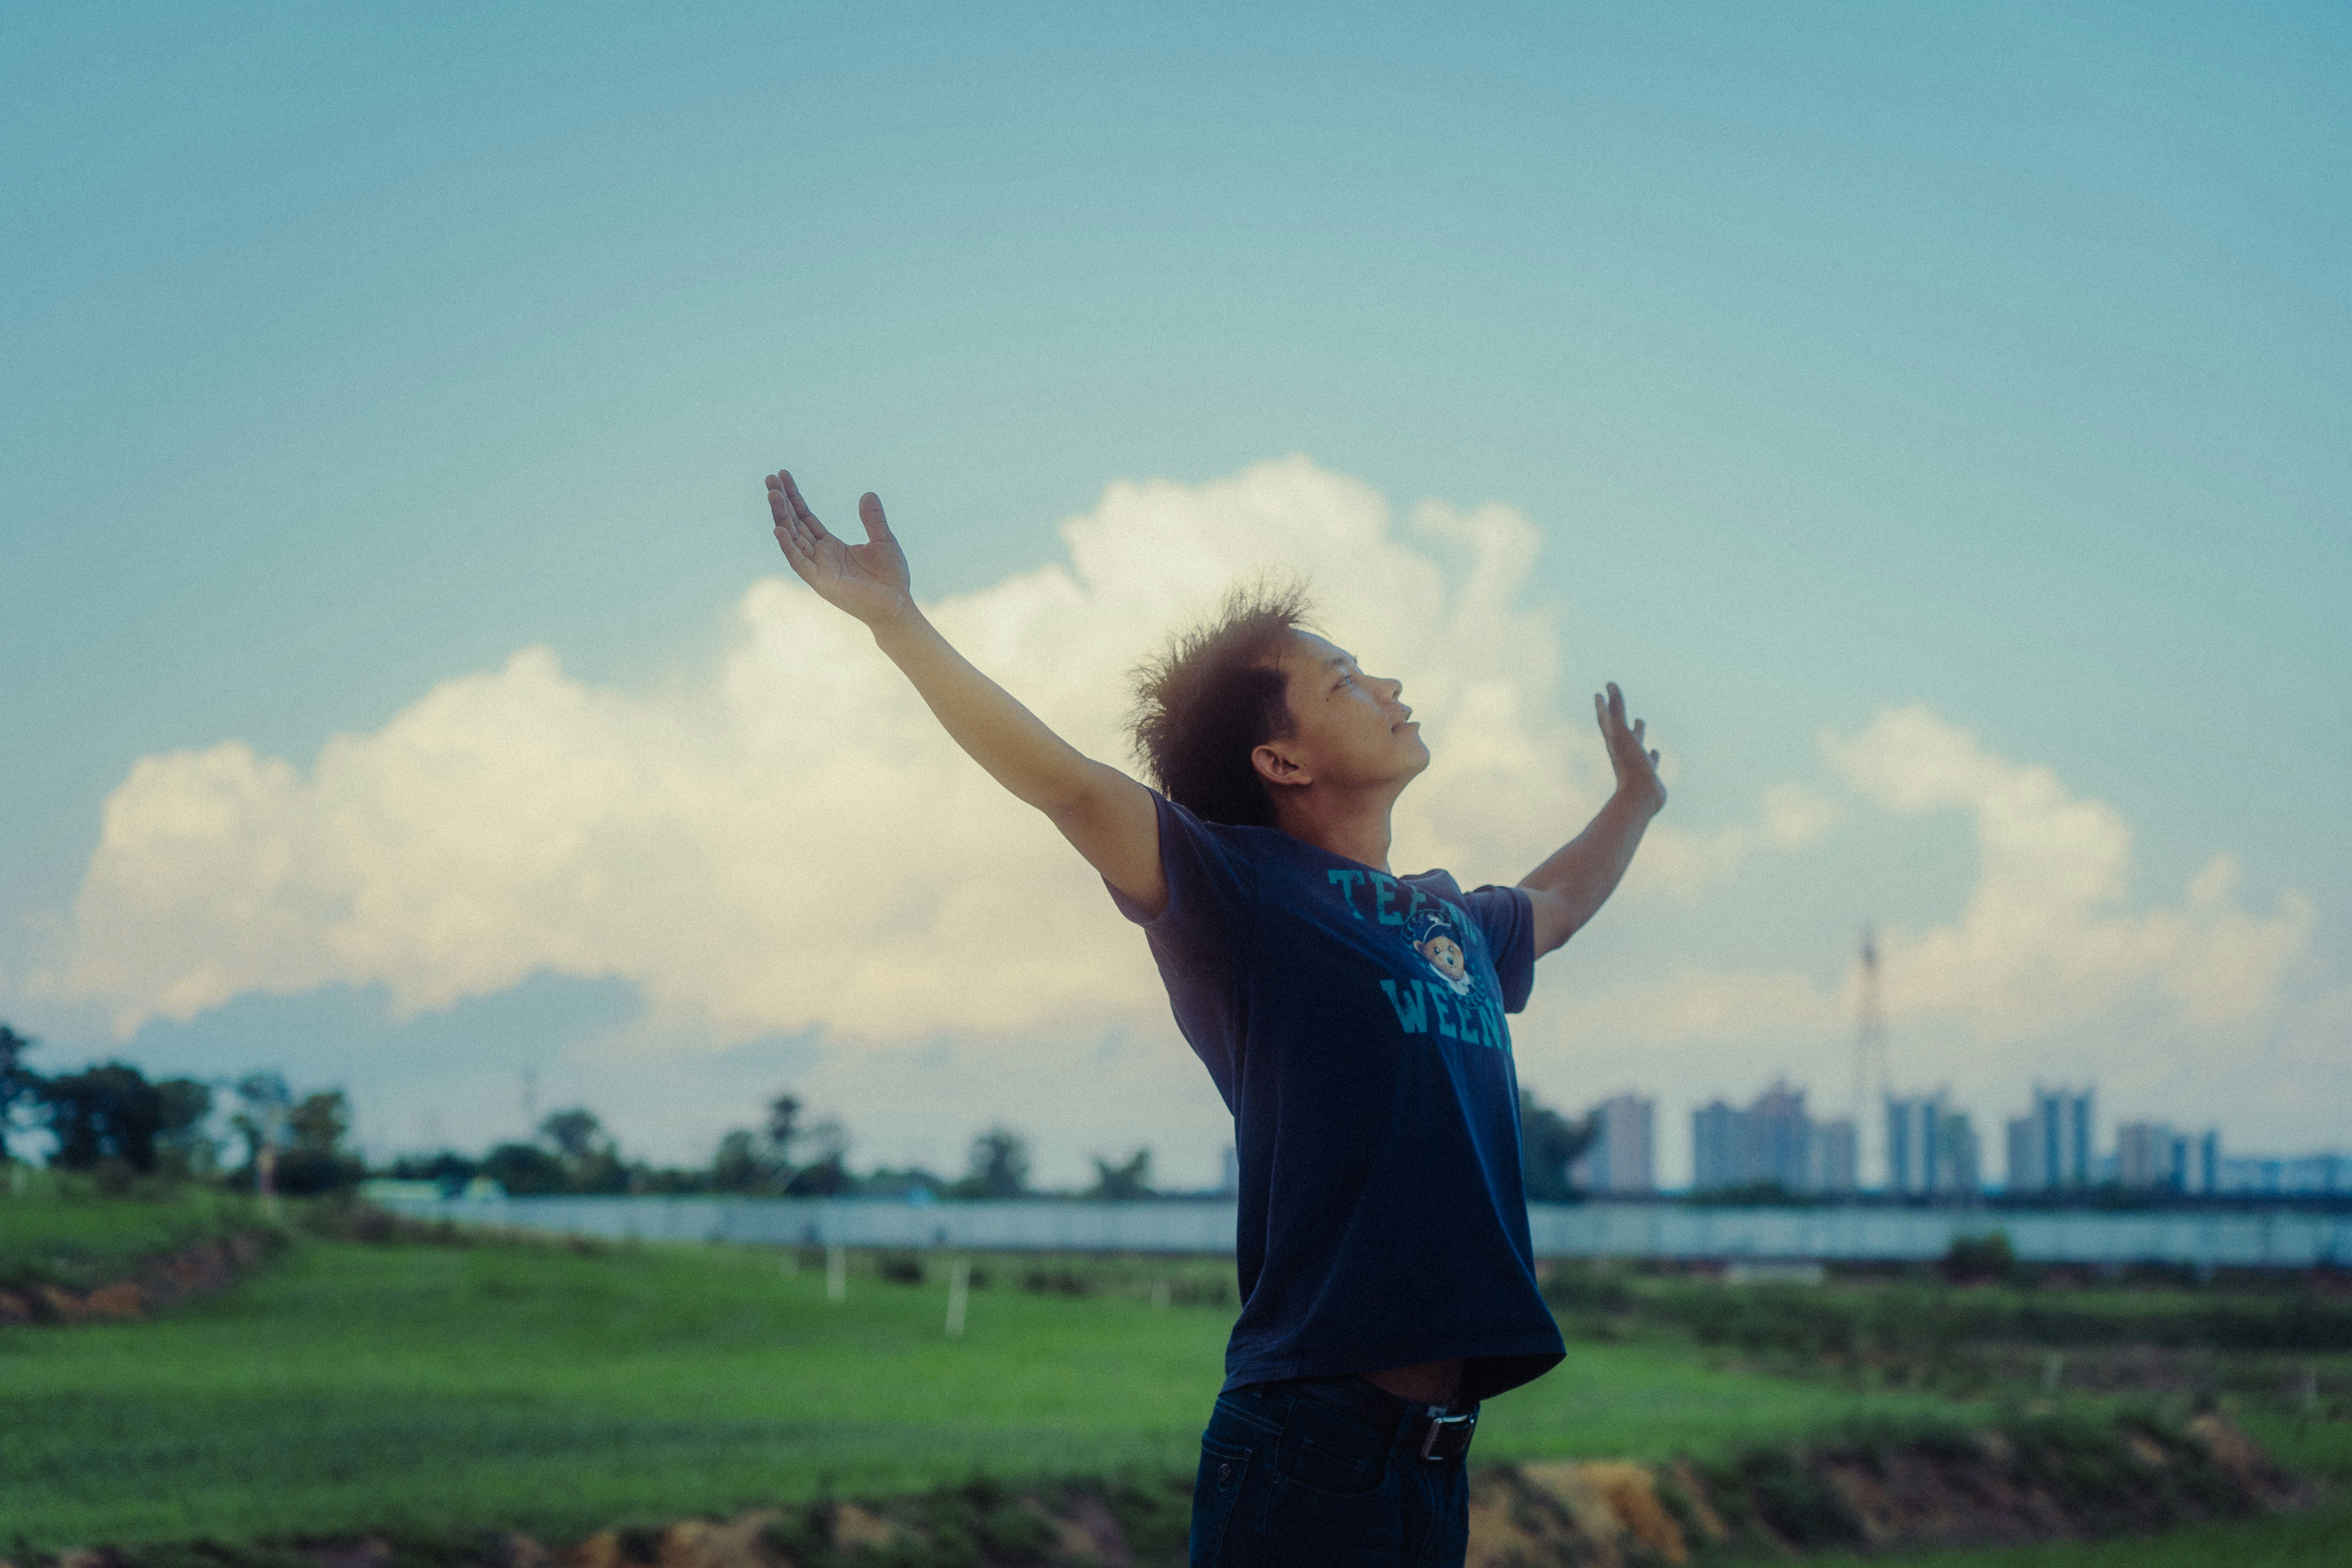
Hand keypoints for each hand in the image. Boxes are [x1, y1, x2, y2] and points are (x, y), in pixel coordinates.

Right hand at [766, 469, 912, 626]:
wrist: (897, 606)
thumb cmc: (890, 578)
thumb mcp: (883, 540)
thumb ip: (873, 519)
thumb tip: (867, 493)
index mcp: (831, 546)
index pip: (806, 517)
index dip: (794, 497)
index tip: (782, 476)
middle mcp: (820, 556)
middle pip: (795, 524)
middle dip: (782, 502)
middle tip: (770, 479)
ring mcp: (818, 569)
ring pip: (793, 539)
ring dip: (781, 517)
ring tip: (772, 495)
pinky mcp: (821, 583)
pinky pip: (800, 563)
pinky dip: (789, 547)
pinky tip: (779, 530)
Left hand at [1594, 681, 1665, 813]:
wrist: (1640, 797)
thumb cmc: (1629, 765)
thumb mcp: (1621, 732)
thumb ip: (1616, 709)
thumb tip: (1609, 684)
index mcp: (1614, 740)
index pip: (1606, 718)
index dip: (1602, 705)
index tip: (1598, 693)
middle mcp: (1623, 750)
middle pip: (1618, 728)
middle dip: (1617, 715)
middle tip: (1614, 702)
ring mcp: (1635, 761)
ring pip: (1635, 742)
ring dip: (1637, 731)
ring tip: (1640, 721)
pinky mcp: (1647, 773)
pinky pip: (1650, 760)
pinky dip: (1652, 754)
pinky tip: (1655, 751)